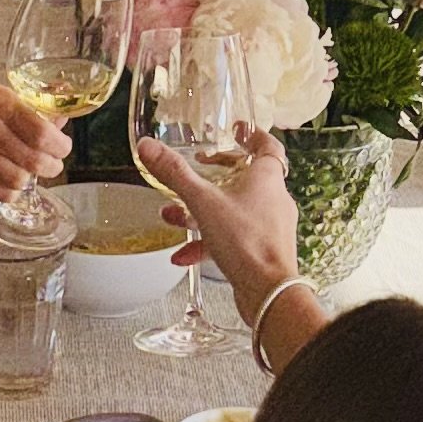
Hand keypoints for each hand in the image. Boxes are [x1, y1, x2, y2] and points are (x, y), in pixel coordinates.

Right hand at [0, 82, 70, 198]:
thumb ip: (30, 110)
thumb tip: (62, 122)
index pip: (42, 133)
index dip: (61, 146)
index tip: (63, 148)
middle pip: (35, 160)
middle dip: (52, 166)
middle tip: (52, 164)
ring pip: (19, 181)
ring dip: (31, 179)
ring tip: (28, 171)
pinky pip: (0, 194)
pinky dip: (12, 191)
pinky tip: (10, 181)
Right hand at [135, 129, 297, 310]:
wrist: (269, 291)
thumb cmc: (246, 241)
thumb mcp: (202, 201)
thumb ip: (174, 174)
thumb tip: (149, 148)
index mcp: (267, 177)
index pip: (267, 145)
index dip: (252, 135)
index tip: (236, 130)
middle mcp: (273, 199)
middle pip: (245, 177)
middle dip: (214, 176)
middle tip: (196, 171)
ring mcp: (269, 226)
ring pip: (234, 210)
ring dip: (203, 212)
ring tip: (173, 217)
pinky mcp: (261, 251)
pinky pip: (232, 238)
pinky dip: (208, 242)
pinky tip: (182, 255)